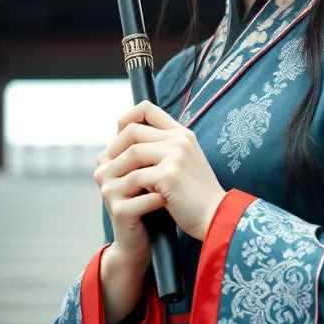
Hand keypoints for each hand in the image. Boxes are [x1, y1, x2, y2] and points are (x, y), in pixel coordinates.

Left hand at [96, 100, 226, 243]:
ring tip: (112, 180)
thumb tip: (129, 147)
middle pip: (133, 130)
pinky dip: (128, 185)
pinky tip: (127, 194)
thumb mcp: (184, 163)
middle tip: (107, 163)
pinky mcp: (169, 175)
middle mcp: (179, 139)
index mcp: (182, 134)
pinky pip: (137, 176)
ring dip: (117, 167)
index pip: (147, 108)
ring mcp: (175, 155)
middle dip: (115, 146)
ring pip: (132, 152)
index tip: (118, 135)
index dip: (128, 118)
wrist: (216, 215)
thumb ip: (162, 150)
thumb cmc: (196, 194)